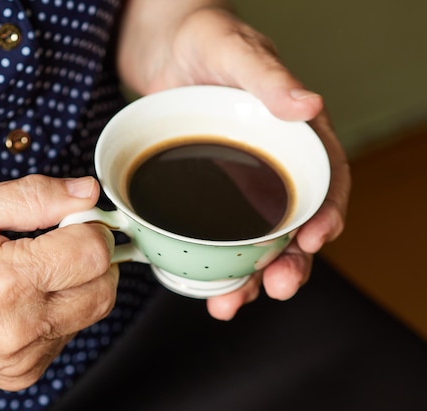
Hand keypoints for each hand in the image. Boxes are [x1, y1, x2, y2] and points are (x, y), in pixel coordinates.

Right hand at [0, 175, 116, 389]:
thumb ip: (34, 196)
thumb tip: (86, 192)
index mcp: (6, 280)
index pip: (93, 253)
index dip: (90, 226)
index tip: (72, 219)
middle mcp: (20, 327)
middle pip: (104, 288)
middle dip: (93, 256)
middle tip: (60, 240)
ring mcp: (22, 356)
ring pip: (91, 312)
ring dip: (78, 284)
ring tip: (35, 268)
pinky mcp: (21, 373)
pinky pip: (66, 335)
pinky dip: (59, 311)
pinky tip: (24, 298)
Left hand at [118, 3, 350, 318]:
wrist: (155, 40)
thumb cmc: (200, 36)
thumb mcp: (232, 51)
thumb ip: (268, 78)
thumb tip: (309, 105)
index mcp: (292, 131)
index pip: (325, 177)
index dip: (327, 212)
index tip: (315, 240)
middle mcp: (268, 160)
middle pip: (291, 221)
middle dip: (290, 261)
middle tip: (277, 286)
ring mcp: (234, 178)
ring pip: (252, 237)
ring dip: (249, 274)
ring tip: (232, 302)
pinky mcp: (201, 189)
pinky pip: (212, 230)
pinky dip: (210, 260)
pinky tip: (201, 284)